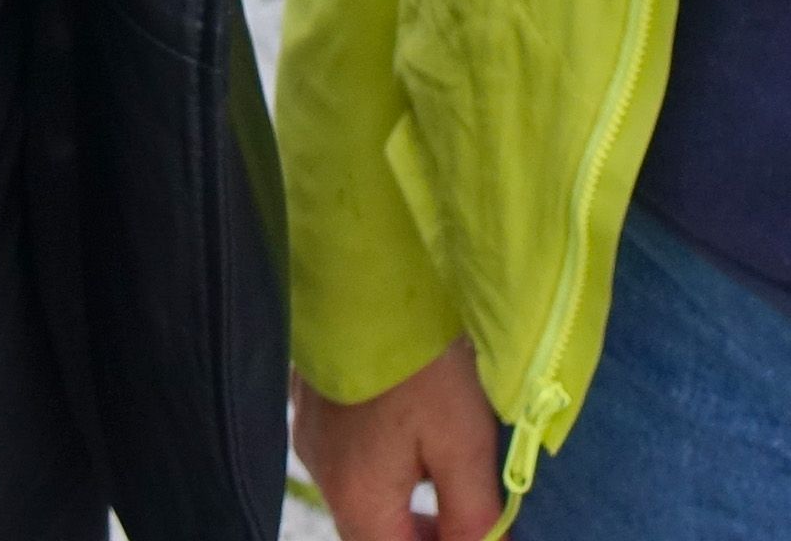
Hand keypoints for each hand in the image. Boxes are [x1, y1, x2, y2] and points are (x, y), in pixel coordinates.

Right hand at [298, 344, 510, 540]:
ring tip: (449, 482)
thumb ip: (472, 513)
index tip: (477, 536)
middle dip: (421, 536)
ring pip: (360, 497)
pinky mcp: (313, 406)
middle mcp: (325, 476)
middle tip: (470, 521)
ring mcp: (313, 438)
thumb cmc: (422, 364)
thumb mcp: (464, 441)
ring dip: (403, 504)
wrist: (368, 276)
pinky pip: (349, 459)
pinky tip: (414, 438)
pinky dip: (384, 468)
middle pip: (373, 534)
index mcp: (359, 497)